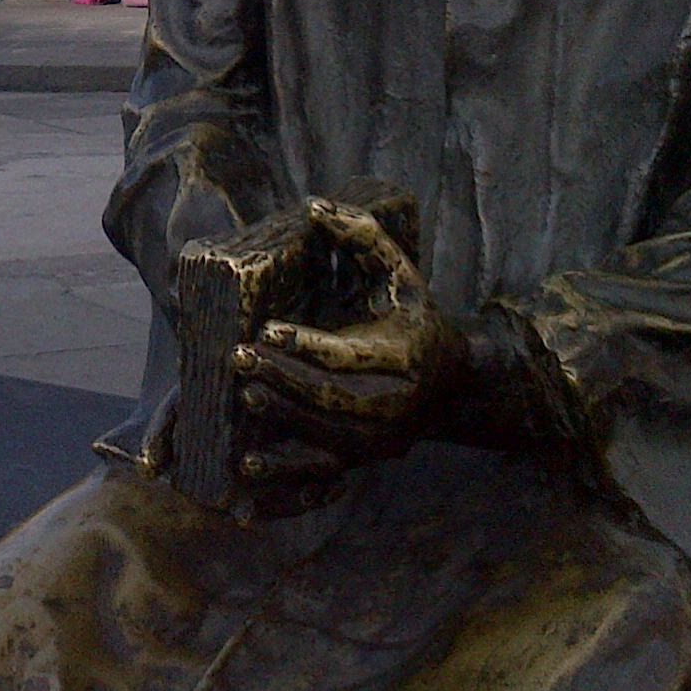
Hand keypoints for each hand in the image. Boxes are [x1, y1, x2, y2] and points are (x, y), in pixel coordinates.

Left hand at [228, 200, 466, 475]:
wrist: (452, 381)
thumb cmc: (414, 315)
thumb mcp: (399, 271)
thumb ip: (361, 236)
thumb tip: (313, 206)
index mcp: (404, 356)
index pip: (349, 354)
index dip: (307, 344)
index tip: (266, 327)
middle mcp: (396, 405)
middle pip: (333, 399)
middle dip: (283, 380)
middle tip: (239, 357)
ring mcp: (381, 441)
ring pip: (326, 440)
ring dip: (282, 421)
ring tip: (243, 396)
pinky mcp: (364, 463)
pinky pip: (322, 480)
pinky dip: (283, 484)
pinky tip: (244, 477)